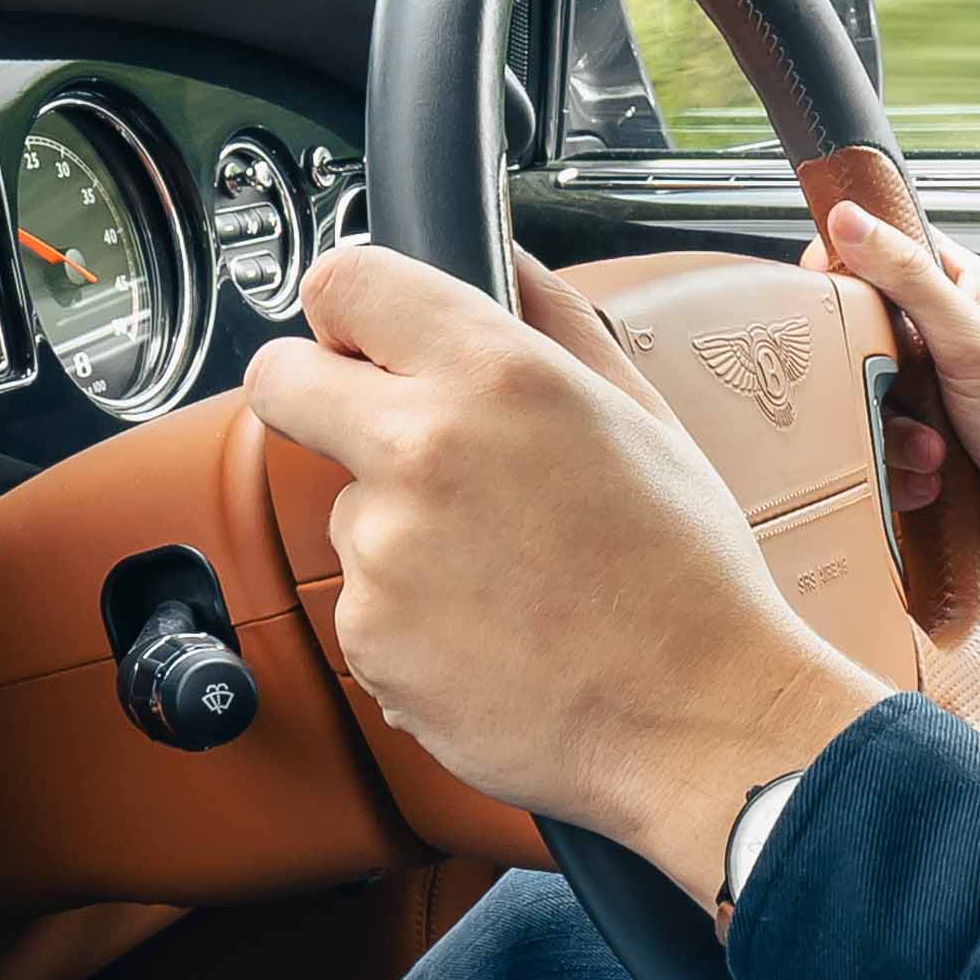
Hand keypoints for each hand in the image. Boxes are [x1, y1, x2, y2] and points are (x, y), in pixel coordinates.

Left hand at [243, 242, 890, 901]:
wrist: (698, 721)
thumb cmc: (685, 574)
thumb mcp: (642, 413)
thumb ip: (553, 316)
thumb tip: (502, 258)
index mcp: (495, 375)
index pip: (346, 284)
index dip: (348, 307)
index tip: (361, 332)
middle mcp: (421, 451)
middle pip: (281, 383)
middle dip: (312, 391)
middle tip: (381, 432)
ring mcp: (384, 553)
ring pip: (345, 509)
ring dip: (398, 530)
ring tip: (503, 573)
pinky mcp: (368, 640)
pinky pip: (364, 603)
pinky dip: (411, 617)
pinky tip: (492, 630)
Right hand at [813, 202, 979, 676]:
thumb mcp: (974, 342)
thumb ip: (910, 278)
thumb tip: (851, 219)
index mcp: (966, 294)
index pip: (889, 251)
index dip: (848, 265)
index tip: (819, 288)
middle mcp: (948, 340)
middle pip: (862, 332)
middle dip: (867, 374)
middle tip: (894, 392)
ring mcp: (936, 396)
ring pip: (863, 399)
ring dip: (890, 433)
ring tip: (933, 452)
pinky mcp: (926, 447)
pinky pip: (878, 449)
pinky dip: (899, 471)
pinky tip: (932, 482)